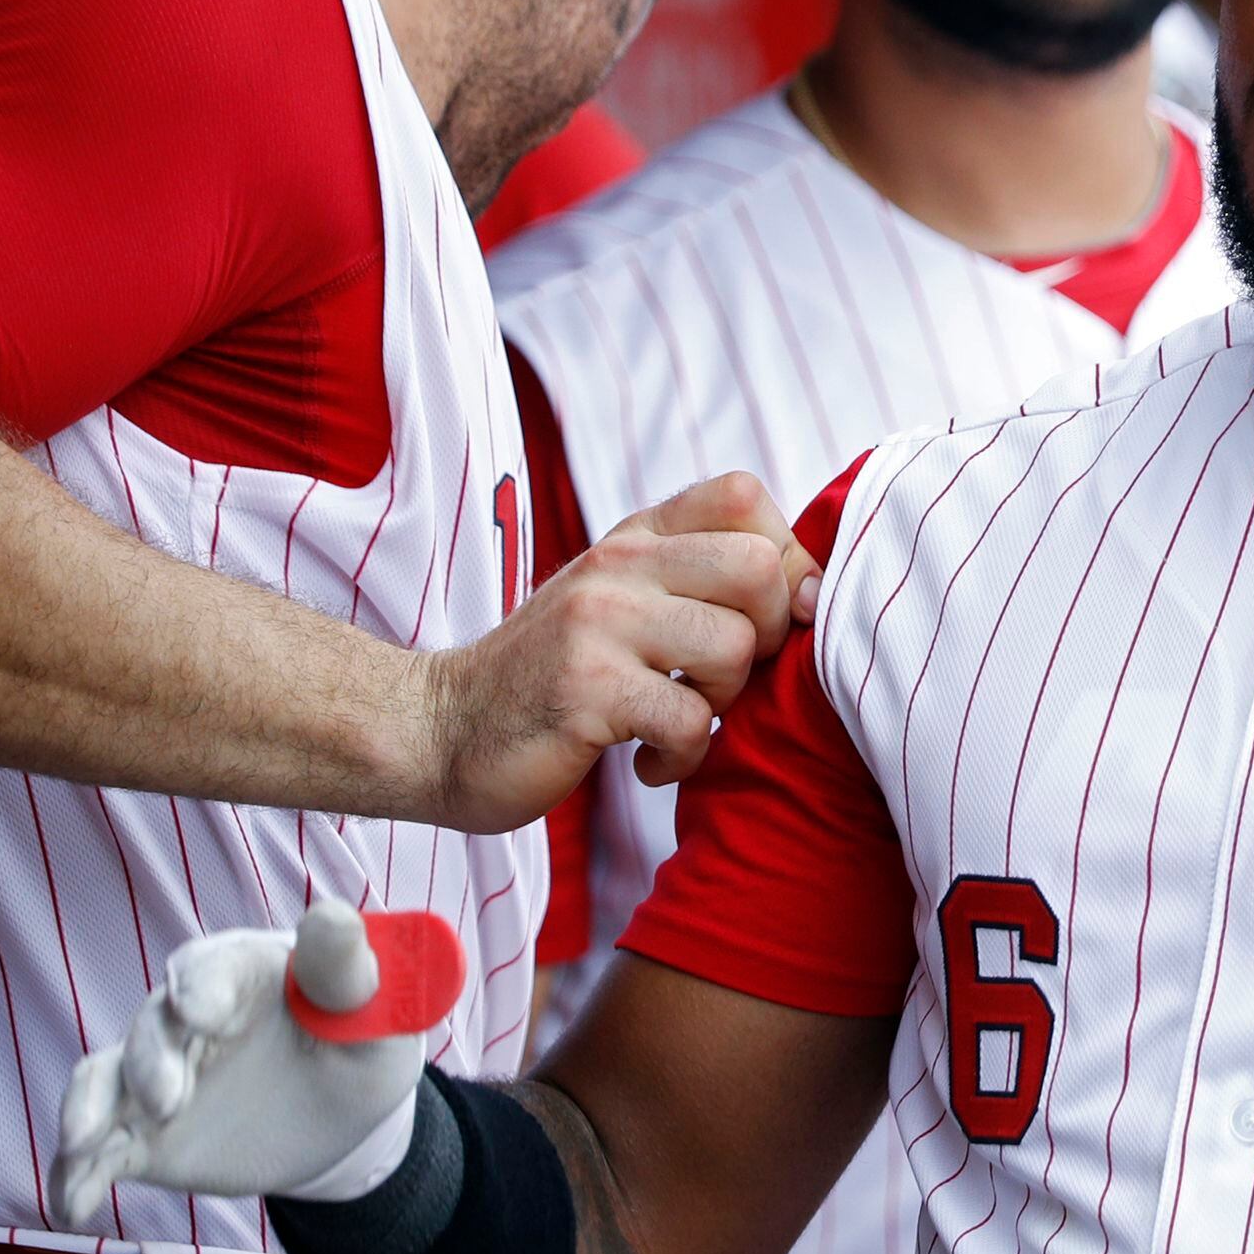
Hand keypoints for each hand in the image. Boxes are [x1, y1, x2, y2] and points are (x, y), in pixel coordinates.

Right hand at [47, 900, 462, 1228]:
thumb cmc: (361, 1040)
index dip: (200, 986)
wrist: (341, 1110)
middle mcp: (185, 1017)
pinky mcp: (140, 1131)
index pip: (210, 967)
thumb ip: (349, 973)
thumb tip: (333, 916)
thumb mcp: (375, 1014)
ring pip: (104, 1080)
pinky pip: (97, 1149)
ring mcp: (155, 1073)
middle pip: (153, 1028)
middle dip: (152, 1061)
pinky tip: (71, 1207)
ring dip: (88, 1108)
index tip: (196, 1010)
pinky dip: (76, 1176)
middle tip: (168, 1100)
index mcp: (243, 973)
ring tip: (83, 1143)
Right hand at [416, 472, 814, 834]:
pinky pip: (691, 722)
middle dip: (764, 638)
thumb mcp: (623, 601)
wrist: (437, 730)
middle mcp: (616, 564)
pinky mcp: (585, 692)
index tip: (756, 619)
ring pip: (733, 648)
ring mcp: (597, 624)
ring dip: (722, 702)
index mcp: (633, 535)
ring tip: (676, 717)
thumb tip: (816, 592)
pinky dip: (683, 756)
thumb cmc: (553, 674)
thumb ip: (703, 580)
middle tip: (717, 677)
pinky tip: (646, 758)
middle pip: (759, 569)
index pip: (744, 495)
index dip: (782, 559)